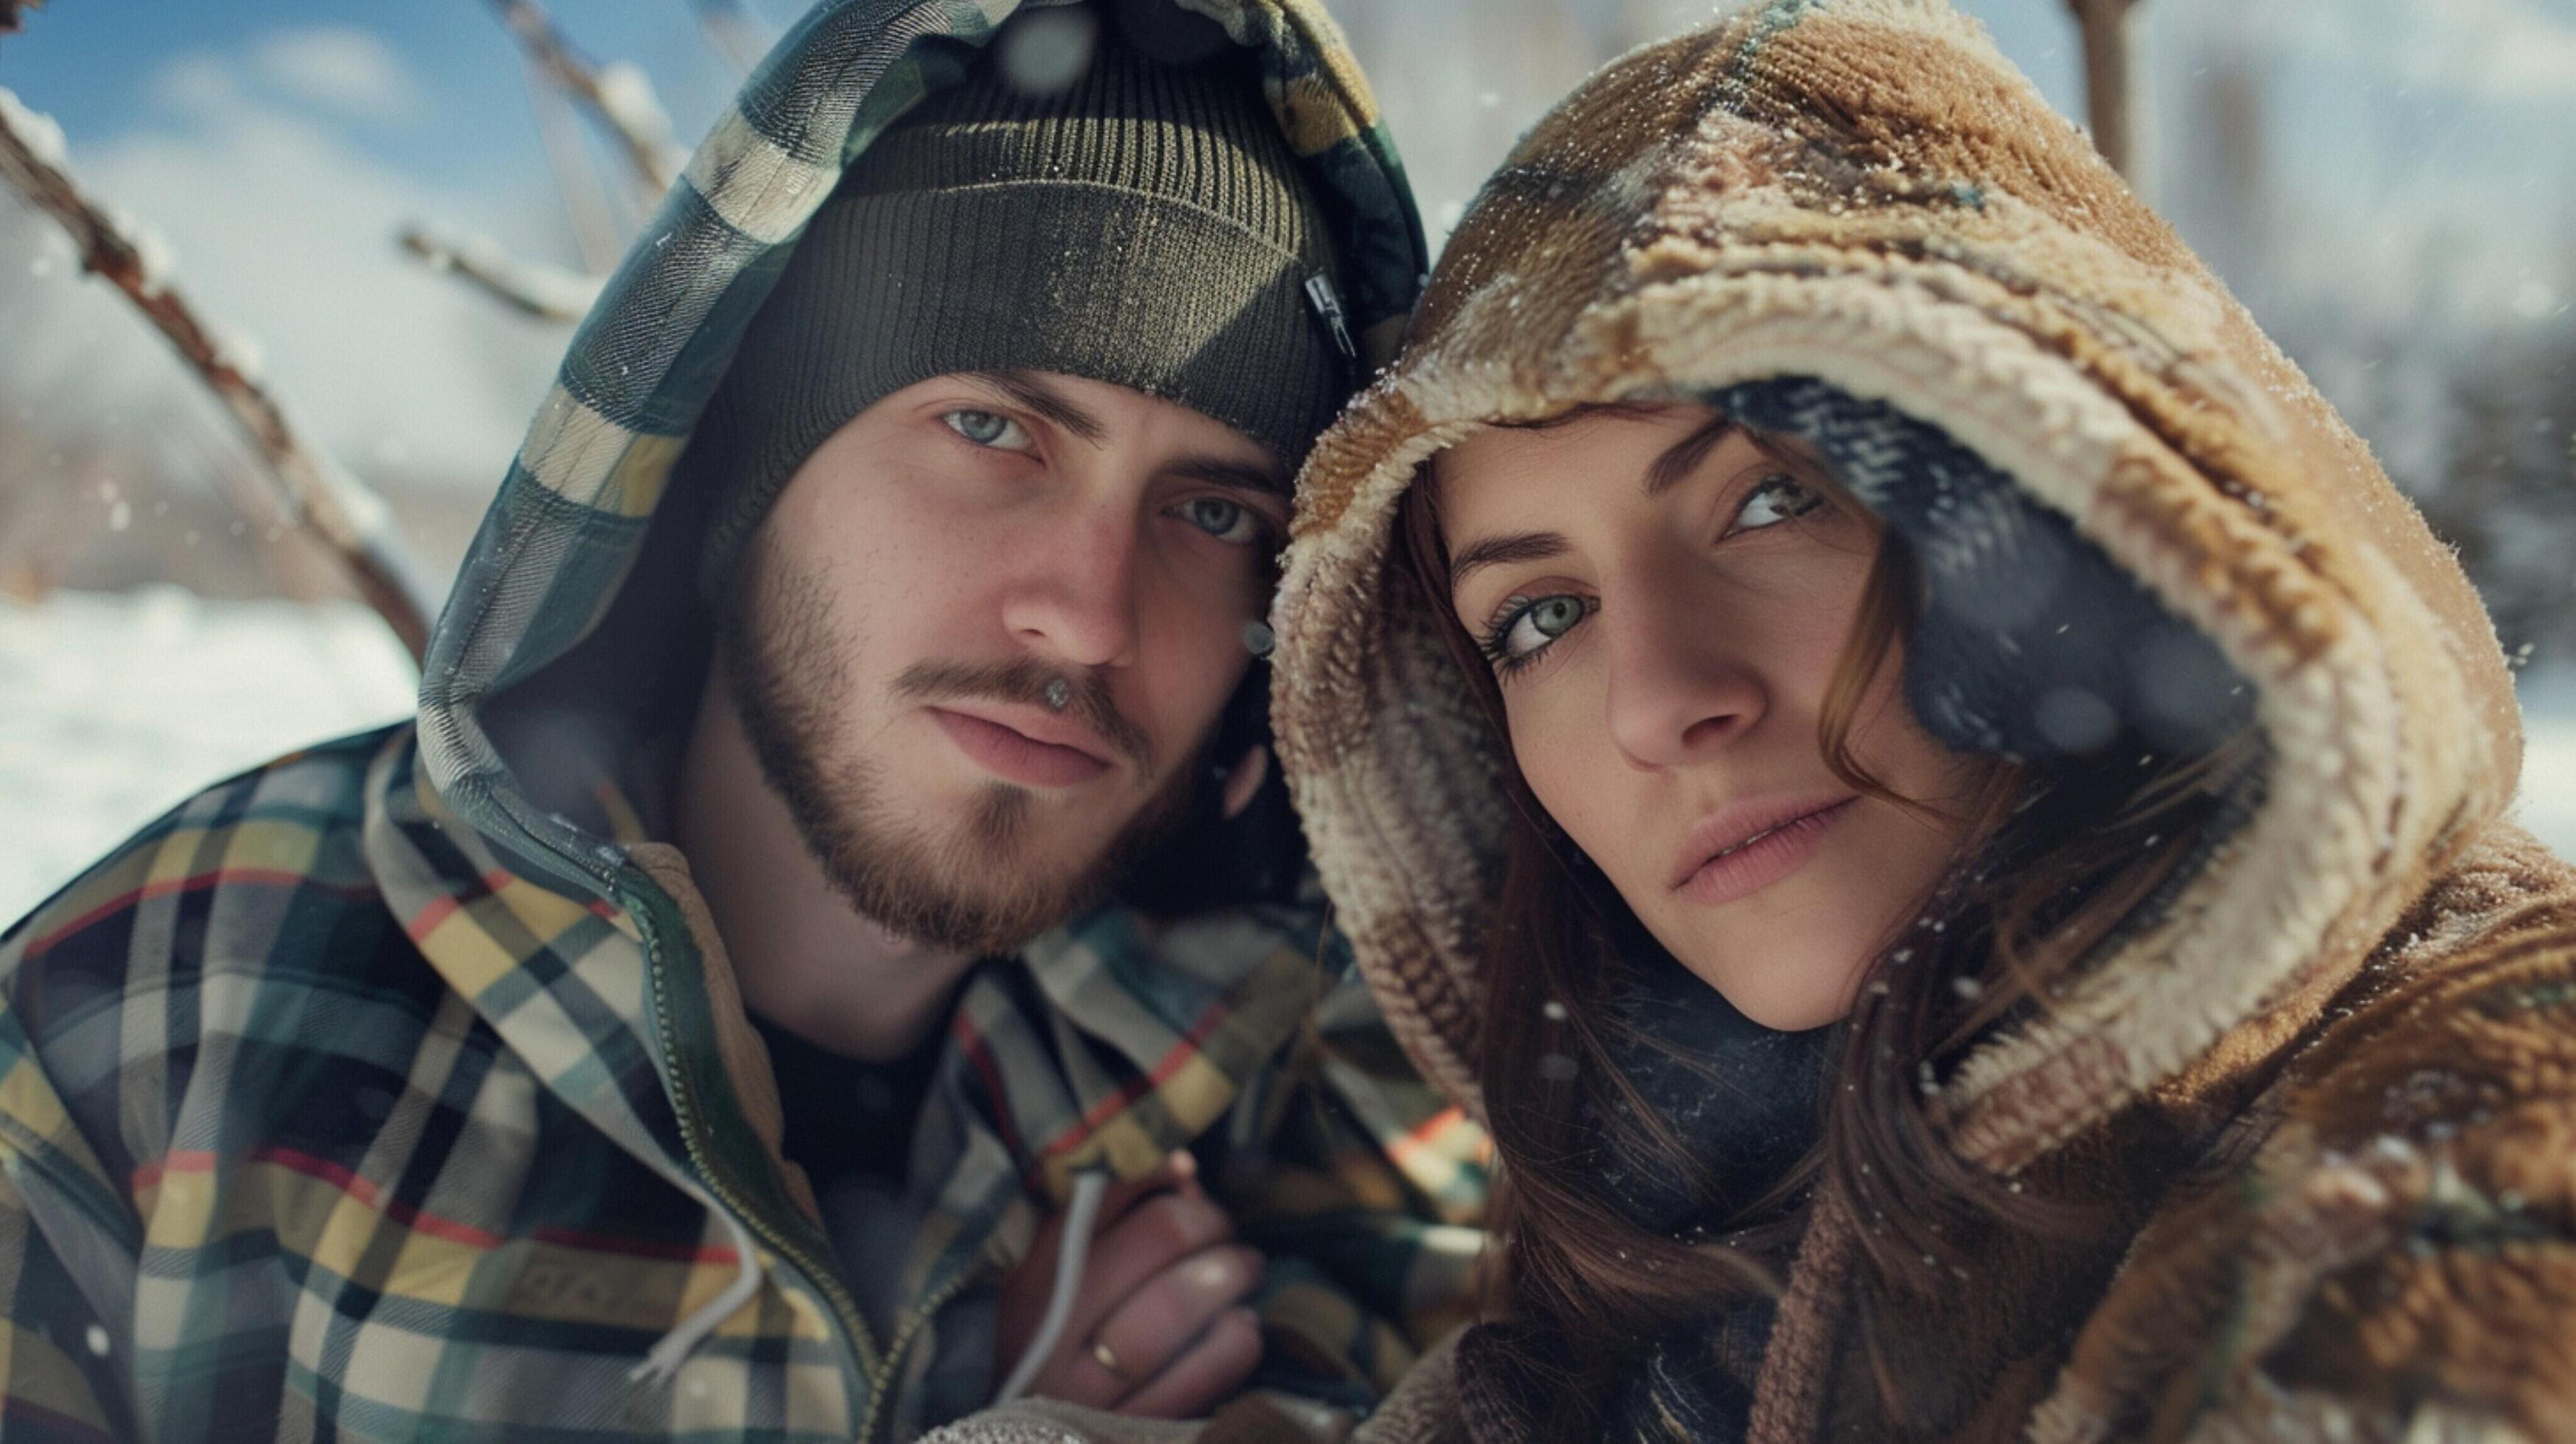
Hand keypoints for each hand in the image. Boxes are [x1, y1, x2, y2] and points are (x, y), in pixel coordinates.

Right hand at [994, 1151, 1265, 1417]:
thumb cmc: (1054, 1354)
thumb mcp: (1054, 1287)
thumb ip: (1106, 1223)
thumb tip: (1183, 1171)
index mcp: (1032, 1286)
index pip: (1097, 1200)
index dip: (1154, 1176)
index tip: (1185, 1174)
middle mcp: (1052, 1334)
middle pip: (1155, 1239)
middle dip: (1206, 1222)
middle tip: (1223, 1230)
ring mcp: (1087, 1393)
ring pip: (1174, 1308)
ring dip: (1228, 1275)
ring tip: (1245, 1269)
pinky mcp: (1132, 1433)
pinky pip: (1199, 1377)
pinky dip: (1234, 1342)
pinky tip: (1242, 1327)